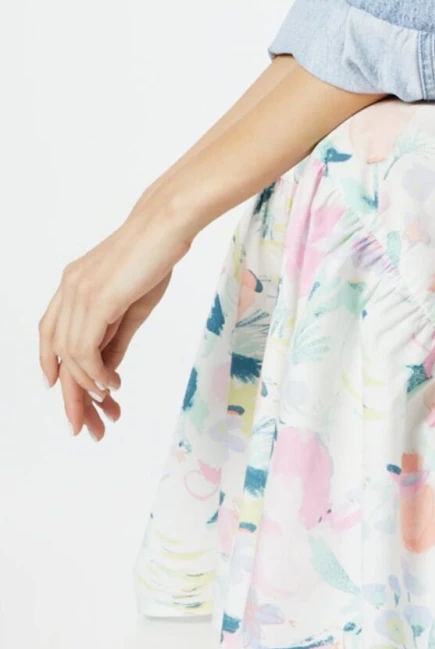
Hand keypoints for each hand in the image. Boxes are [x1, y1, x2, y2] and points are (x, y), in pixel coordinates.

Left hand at [39, 198, 190, 439]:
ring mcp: (79, 294)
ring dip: (87, 387)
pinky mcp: (97, 300)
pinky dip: (96, 373)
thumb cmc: (158, 254)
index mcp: (73, 284)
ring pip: (71, 355)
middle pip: (58, 351)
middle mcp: (68, 289)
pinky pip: (85, 349)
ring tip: (106, 408)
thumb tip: (107, 368)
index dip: (52, 363)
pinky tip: (111, 386)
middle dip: (70, 393)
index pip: (51, 332)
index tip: (64, 392)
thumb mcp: (133, 303)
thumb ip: (115, 335)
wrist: (168, 223)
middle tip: (82, 425)